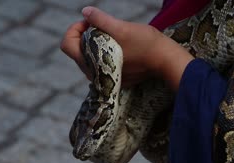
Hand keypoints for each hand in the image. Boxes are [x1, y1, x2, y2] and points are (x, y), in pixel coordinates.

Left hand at [60, 6, 193, 89]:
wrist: (166, 60)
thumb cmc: (144, 44)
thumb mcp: (121, 28)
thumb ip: (100, 20)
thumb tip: (85, 12)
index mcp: (91, 62)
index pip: (67, 44)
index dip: (75, 29)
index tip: (90, 22)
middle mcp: (94, 74)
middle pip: (78, 51)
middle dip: (86, 36)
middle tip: (101, 26)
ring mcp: (106, 79)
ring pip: (90, 58)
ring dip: (96, 44)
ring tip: (112, 36)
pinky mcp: (117, 79)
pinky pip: (103, 65)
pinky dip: (106, 54)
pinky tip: (121, 47)